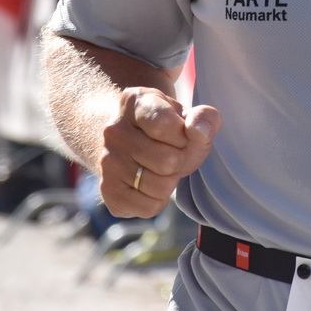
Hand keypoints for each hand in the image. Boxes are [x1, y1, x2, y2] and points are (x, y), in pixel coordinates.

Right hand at [98, 88, 220, 217]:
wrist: (127, 143)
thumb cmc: (164, 130)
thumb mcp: (186, 116)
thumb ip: (204, 117)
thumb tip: (199, 132)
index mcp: (135, 102)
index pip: (166, 125)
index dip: (184, 135)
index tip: (180, 133)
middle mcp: (114, 130)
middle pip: (168, 161)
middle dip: (180, 161)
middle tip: (172, 154)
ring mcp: (107, 161)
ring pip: (161, 187)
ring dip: (170, 182)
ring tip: (160, 169)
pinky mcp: (108, 190)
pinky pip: (148, 208)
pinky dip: (157, 201)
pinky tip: (149, 185)